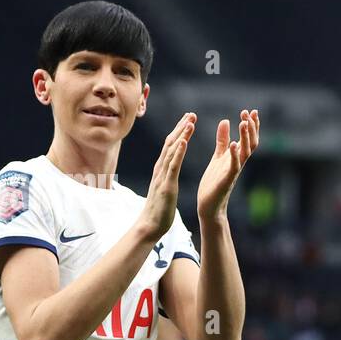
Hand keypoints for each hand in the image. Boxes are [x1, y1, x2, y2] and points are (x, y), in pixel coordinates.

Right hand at [137, 112, 194, 241]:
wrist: (149, 226)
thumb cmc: (158, 210)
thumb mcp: (164, 188)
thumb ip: (166, 177)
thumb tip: (169, 170)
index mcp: (162, 169)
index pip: (171, 146)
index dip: (179, 131)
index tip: (188, 119)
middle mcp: (160, 168)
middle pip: (171, 143)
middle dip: (181, 127)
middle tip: (191, 113)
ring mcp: (162, 176)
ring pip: (172, 150)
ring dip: (182, 134)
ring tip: (190, 121)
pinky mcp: (166, 185)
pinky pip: (173, 165)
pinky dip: (179, 152)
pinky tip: (185, 141)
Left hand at [197, 109, 258, 220]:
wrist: (208, 205)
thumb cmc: (213, 182)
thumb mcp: (218, 156)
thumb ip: (222, 140)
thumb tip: (226, 121)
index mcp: (235, 157)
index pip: (248, 138)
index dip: (251, 125)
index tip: (251, 110)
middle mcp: (238, 163)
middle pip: (251, 143)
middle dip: (251, 128)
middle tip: (249, 113)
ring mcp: (234, 171)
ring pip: (245, 152)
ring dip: (245, 137)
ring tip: (243, 122)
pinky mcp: (227, 180)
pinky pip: (234, 166)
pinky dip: (235, 155)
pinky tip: (234, 144)